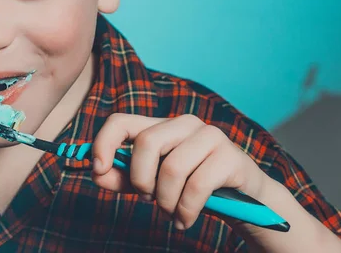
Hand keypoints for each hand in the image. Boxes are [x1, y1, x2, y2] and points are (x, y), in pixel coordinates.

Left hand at [91, 113, 269, 229]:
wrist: (244, 199)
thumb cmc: (193, 187)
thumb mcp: (154, 183)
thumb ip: (124, 178)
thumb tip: (97, 174)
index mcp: (162, 126)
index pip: (122, 121)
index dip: (104, 142)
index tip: (98, 168)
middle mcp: (185, 124)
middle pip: (146, 143)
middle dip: (142, 181)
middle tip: (151, 200)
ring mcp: (210, 136)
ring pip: (171, 168)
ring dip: (166, 202)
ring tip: (171, 213)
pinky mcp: (229, 156)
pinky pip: (196, 186)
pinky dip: (186, 211)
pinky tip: (185, 219)